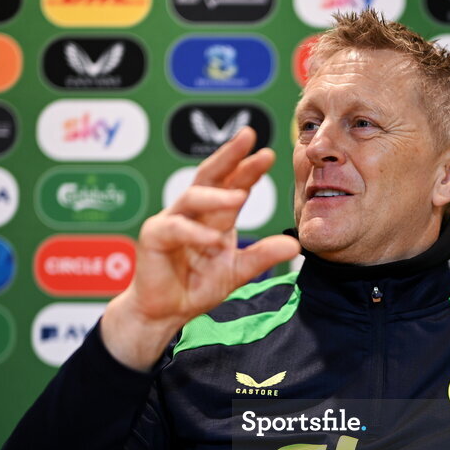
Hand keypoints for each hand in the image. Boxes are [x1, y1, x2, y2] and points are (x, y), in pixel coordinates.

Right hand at [101, 127, 300, 369]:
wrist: (167, 312)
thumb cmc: (196, 286)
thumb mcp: (238, 270)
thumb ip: (262, 256)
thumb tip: (295, 246)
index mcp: (214, 215)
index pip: (233, 184)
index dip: (249, 169)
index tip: (269, 154)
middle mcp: (192, 211)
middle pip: (210, 175)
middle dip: (229, 156)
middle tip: (248, 138)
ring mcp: (171, 220)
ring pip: (192, 197)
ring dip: (216, 196)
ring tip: (240, 197)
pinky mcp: (154, 237)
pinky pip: (176, 229)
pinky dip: (196, 233)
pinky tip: (213, 239)